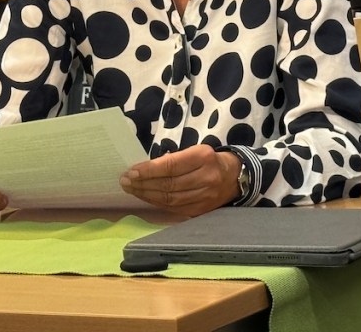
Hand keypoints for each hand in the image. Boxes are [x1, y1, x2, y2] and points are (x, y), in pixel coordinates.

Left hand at [119, 146, 241, 216]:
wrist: (236, 177)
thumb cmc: (209, 160)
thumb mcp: (195, 151)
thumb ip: (173, 159)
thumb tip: (145, 169)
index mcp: (203, 158)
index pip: (171, 166)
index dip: (149, 170)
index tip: (131, 171)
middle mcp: (206, 179)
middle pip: (169, 185)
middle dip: (143, 184)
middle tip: (125, 181)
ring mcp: (205, 197)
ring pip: (170, 199)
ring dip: (146, 195)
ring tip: (131, 189)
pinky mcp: (201, 211)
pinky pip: (175, 208)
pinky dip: (157, 203)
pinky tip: (146, 197)